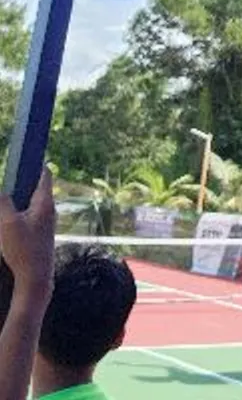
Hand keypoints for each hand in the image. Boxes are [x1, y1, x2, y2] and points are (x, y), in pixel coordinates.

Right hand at [0, 168, 54, 299]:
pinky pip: (27, 215)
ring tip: (6, 196)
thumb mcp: (7, 223)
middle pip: (35, 187)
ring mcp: (45, 221)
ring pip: (30, 202)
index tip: (29, 151)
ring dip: (18, 197)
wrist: (36, 277)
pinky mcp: (38, 233)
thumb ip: (2, 202)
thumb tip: (0, 190)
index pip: (44, 174)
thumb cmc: (24, 249)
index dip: (36, 162)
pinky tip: (7, 217)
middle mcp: (48, 209)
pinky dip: (17, 211)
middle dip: (22, 180)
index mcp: (45, 202)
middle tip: (10, 173)